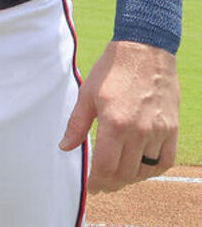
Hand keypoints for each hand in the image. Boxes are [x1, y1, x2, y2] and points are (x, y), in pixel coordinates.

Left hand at [59, 40, 179, 191]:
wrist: (145, 51)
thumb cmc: (112, 71)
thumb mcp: (87, 94)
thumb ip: (76, 124)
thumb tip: (64, 147)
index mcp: (115, 123)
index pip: (106, 167)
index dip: (97, 181)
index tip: (91, 185)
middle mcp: (139, 131)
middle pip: (125, 172)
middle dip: (111, 182)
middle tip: (101, 183)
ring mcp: (158, 131)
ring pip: (144, 169)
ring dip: (130, 176)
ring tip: (118, 174)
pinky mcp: (172, 128)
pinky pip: (165, 160)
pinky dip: (152, 168)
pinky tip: (140, 167)